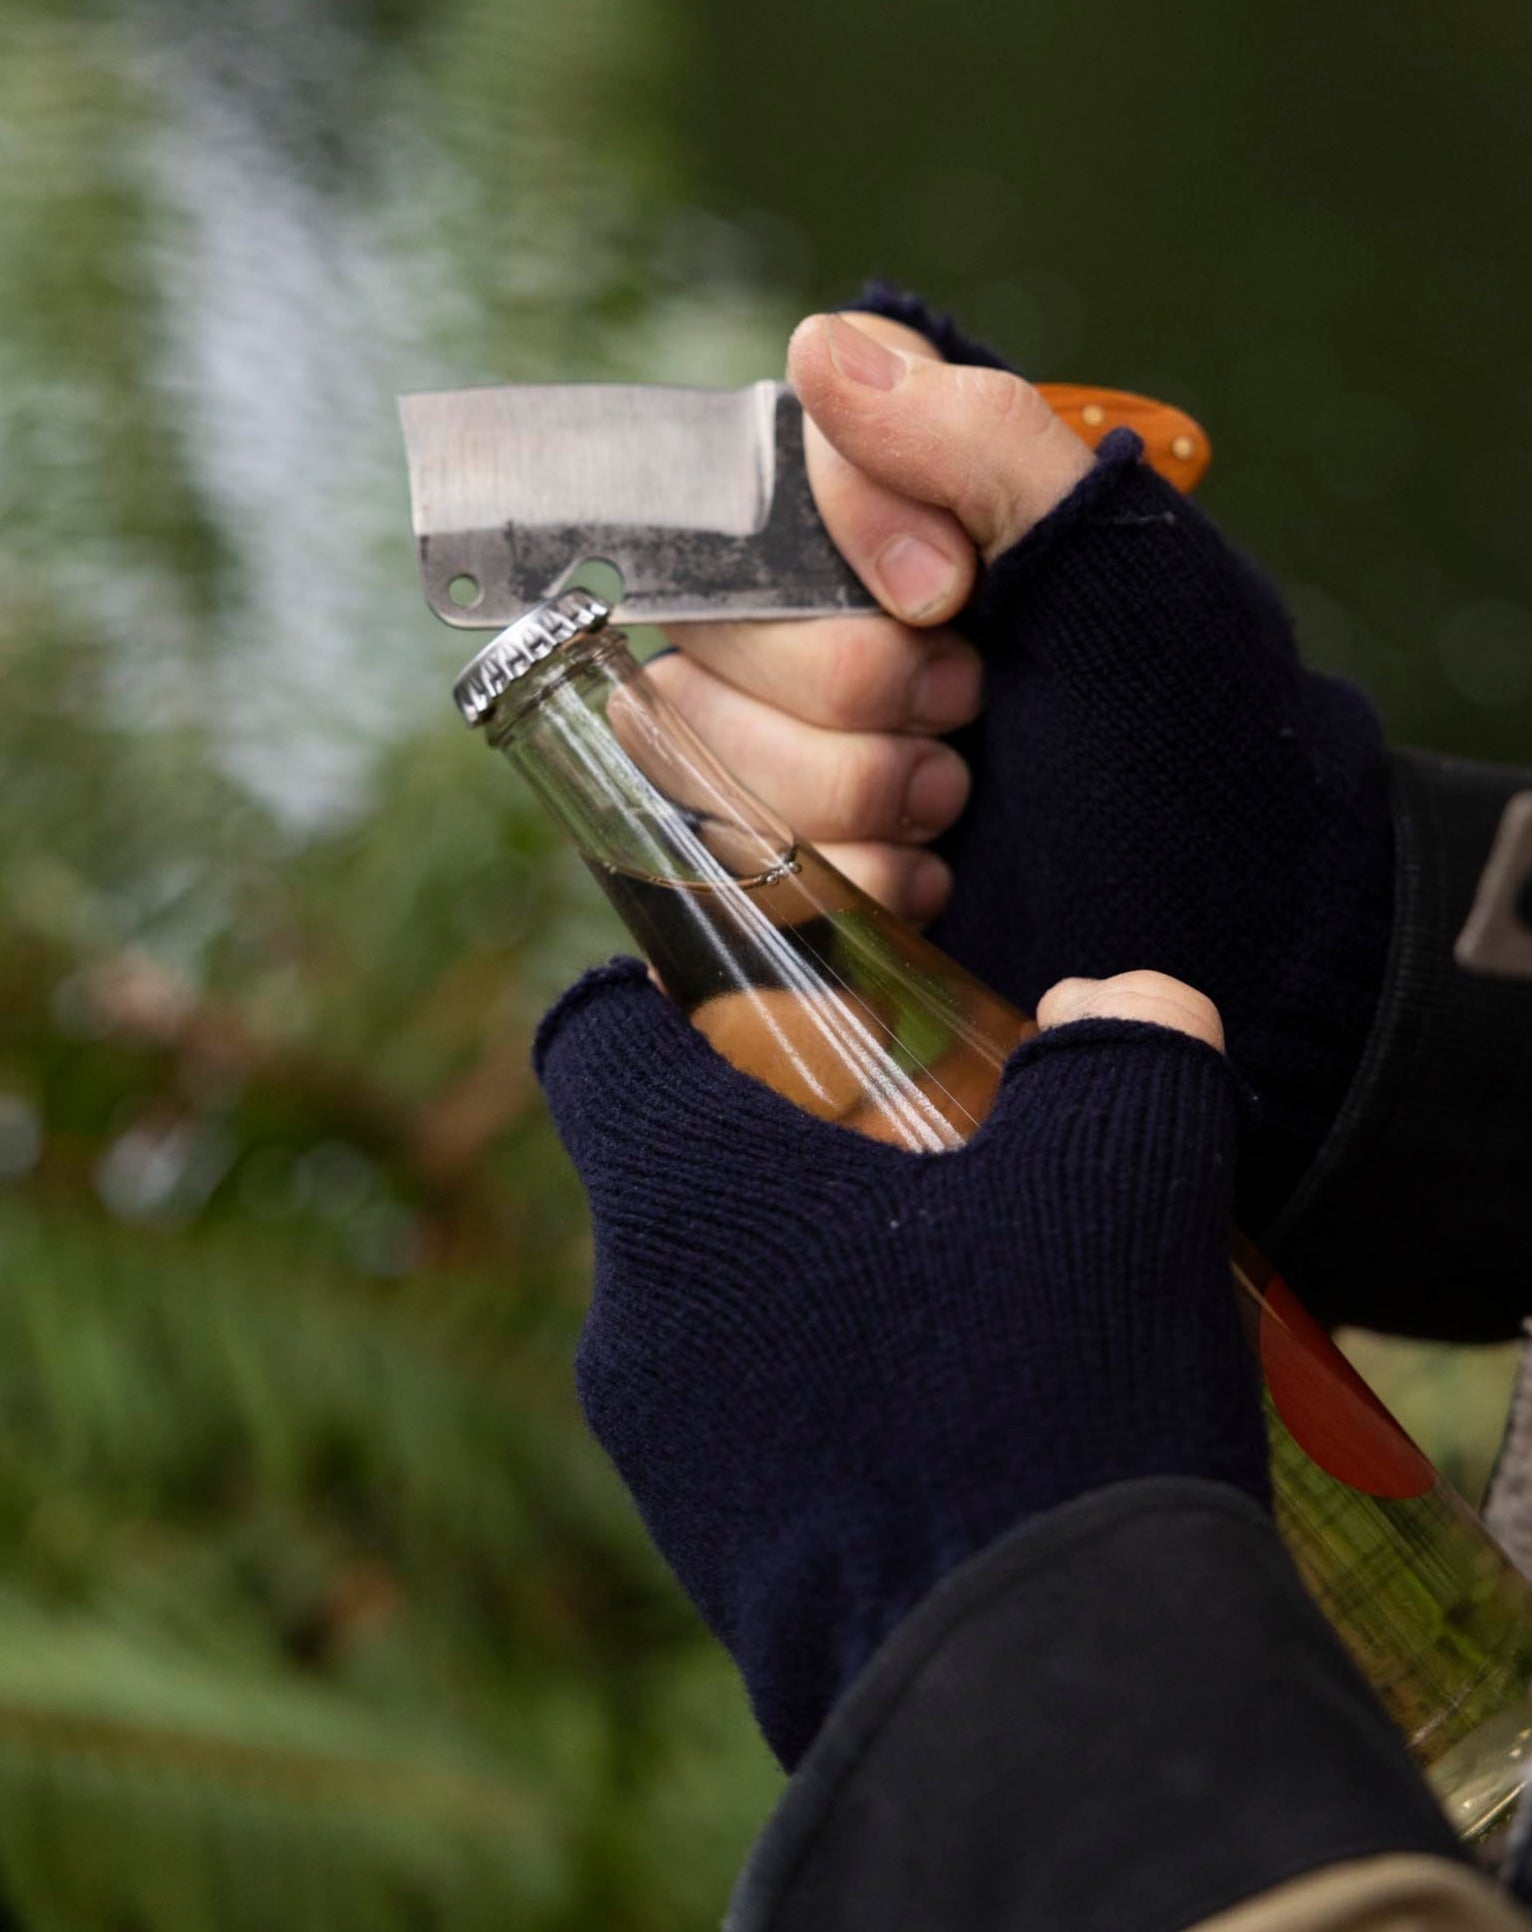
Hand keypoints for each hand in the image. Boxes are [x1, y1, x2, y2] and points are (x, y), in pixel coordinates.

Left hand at [535, 962, 1265, 1765]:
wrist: (1045, 1704)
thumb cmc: (1051, 1396)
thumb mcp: (1122, 1177)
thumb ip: (1123, 1046)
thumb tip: (1117, 1004)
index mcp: (681, 1193)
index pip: (597, 1032)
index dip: (675, 987)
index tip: (792, 996)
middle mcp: (632, 1323)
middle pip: (683, 1168)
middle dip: (803, 1133)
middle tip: (947, 1142)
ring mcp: (665, 1459)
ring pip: (728, 1300)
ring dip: (832, 1268)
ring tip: (983, 1290)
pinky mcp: (720, 1566)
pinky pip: (761, 1420)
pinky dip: (841, 1385)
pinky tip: (972, 1414)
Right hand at [655, 294, 1393, 1227]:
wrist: (1220, 889)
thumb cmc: (1176, 708)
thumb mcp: (1108, 557)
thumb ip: (976, 443)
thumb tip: (819, 348)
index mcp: (864, 536)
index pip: (744, 491)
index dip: (834, 548)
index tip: (951, 596)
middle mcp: (797, 633)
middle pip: (706, 634)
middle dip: (852, 686)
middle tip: (972, 704)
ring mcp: (774, 756)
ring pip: (695, 752)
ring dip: (848, 789)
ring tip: (956, 796)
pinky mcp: (775, 869)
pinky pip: (724, 867)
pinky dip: (844, 880)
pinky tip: (930, 876)